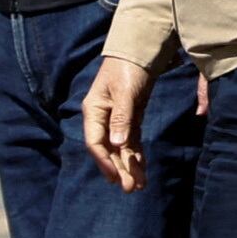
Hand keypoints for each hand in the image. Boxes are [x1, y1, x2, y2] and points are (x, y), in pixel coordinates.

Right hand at [83, 56, 156, 191]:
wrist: (140, 48)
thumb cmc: (128, 67)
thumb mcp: (125, 91)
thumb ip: (121, 117)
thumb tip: (117, 143)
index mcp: (94, 110)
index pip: (95, 142)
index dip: (104, 162)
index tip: (115, 178)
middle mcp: (103, 116)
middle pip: (109, 149)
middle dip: (120, 169)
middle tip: (130, 189)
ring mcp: (116, 117)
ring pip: (122, 147)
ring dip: (130, 165)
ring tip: (139, 185)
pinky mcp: (130, 116)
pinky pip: (131, 140)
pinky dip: (137, 154)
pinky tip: (142, 168)